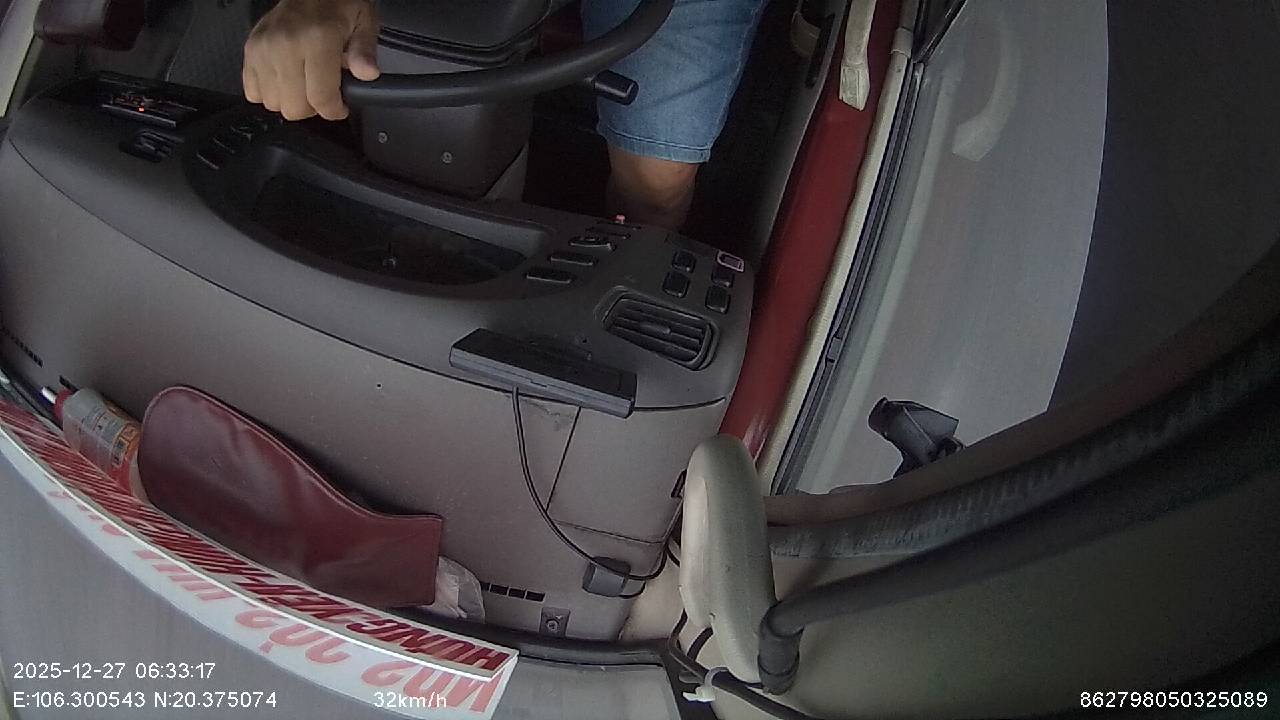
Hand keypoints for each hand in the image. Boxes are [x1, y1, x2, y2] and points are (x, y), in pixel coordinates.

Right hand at [242, 0, 380, 120]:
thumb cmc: (338, 5)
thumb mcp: (363, 22)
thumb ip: (365, 51)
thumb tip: (367, 73)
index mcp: (317, 40)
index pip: (320, 98)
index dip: (334, 111)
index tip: (340, 107)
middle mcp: (285, 45)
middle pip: (294, 108)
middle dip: (313, 108)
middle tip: (323, 93)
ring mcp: (263, 49)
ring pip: (274, 104)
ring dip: (292, 100)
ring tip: (305, 83)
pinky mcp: (249, 51)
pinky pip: (254, 92)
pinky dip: (271, 93)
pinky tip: (286, 79)